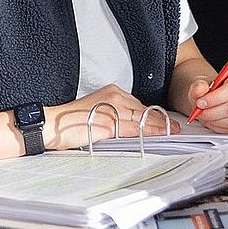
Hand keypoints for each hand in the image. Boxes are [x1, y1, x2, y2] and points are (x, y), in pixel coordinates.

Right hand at [47, 84, 179, 148]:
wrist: (52, 125)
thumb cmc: (71, 122)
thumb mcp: (98, 112)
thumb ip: (115, 116)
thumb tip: (132, 126)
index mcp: (112, 92)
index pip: (139, 104)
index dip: (155, 114)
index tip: (166, 121)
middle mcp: (114, 97)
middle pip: (144, 110)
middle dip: (161, 120)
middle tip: (176, 128)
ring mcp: (112, 109)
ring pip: (142, 118)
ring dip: (159, 126)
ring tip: (172, 132)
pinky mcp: (108, 124)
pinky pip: (133, 128)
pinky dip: (148, 132)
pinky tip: (158, 136)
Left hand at [186, 70, 227, 133]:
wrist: (210, 99)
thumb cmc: (209, 90)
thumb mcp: (200, 85)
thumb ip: (199, 86)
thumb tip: (200, 88)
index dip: (215, 98)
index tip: (201, 102)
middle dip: (213, 112)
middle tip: (200, 112)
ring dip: (215, 121)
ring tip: (205, 116)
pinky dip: (220, 128)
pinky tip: (212, 121)